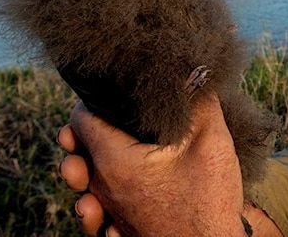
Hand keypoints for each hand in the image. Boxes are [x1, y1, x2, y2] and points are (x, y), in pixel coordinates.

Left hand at [57, 94, 247, 236]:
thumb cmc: (209, 201)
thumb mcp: (212, 142)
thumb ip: (200, 102)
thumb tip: (194, 67)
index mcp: (116, 162)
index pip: (80, 120)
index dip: (94, 100)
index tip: (116, 94)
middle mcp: (104, 189)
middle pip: (75, 153)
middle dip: (85, 135)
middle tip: (111, 123)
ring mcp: (110, 214)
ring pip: (81, 187)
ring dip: (85, 170)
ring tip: (100, 160)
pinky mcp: (122, 231)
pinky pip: (95, 216)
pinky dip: (96, 201)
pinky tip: (112, 196)